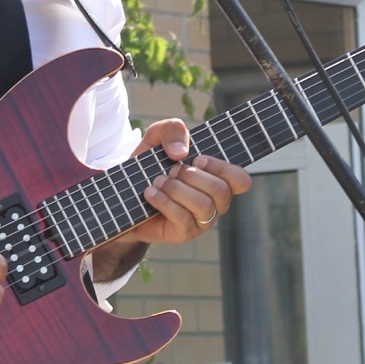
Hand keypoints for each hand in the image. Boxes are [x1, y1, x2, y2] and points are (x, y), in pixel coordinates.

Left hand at [135, 118, 251, 244]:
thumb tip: (181, 153)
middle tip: (171, 170)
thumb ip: (172, 130)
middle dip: (192, 176)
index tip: (197, 159)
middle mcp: (214, 202)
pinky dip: (164, 201)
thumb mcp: (156, 138)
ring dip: (177, 189)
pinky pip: (183, 218)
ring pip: (204, 206)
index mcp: (216, 179)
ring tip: (159, 181)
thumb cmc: (148, 165)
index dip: (223, 168)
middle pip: (221, 191)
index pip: (240, 180)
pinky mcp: (183, 233)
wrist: (124, 195)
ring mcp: (201, 221)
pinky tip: (150, 193)